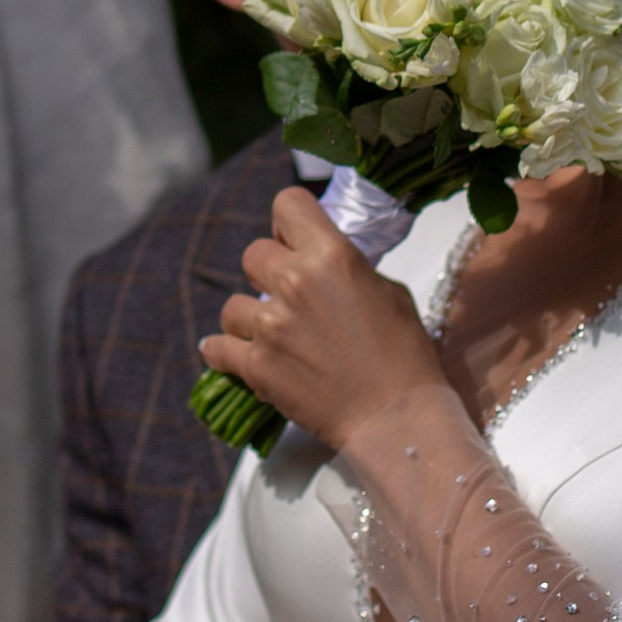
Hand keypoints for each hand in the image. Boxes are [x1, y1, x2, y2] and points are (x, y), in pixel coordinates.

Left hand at [207, 186, 440, 450]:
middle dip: (268, 272)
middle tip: (286, 294)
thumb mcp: (387, 292)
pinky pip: (217, 347)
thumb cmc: (404, 355)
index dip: (289, 222)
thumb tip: (322, 265)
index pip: (288, 204)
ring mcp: (270, 326)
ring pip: (232, 304)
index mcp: (331, 256)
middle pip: (253, 253)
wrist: (397, 417)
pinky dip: (223, 351)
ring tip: (271, 335)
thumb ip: (347, 270)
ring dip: (249, 317)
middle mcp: (294, 282)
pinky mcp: (256, 365)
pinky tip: (230, 353)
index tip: (294, 240)